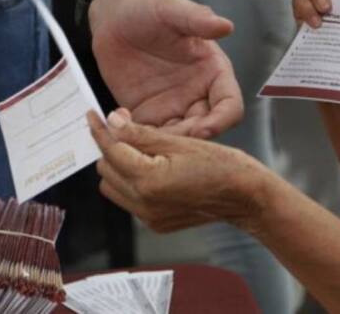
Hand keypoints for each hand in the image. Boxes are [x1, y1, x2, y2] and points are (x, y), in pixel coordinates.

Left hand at [89, 0, 243, 137]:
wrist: (115, 17)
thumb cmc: (150, 9)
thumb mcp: (173, 10)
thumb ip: (198, 19)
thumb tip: (225, 26)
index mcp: (214, 73)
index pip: (230, 106)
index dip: (221, 121)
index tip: (203, 130)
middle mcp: (198, 94)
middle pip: (205, 129)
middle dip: (188, 140)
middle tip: (164, 142)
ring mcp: (173, 107)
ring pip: (177, 139)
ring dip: (162, 145)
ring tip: (138, 138)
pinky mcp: (146, 115)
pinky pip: (148, 137)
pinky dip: (137, 140)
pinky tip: (118, 128)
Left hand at [89, 109, 267, 232]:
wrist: (245, 197)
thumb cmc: (223, 166)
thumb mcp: (182, 142)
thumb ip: (143, 134)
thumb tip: (113, 122)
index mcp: (149, 179)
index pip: (112, 150)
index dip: (101, 130)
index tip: (94, 116)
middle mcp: (144, 202)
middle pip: (106, 170)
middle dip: (112, 148)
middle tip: (126, 130)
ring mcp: (149, 216)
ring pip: (114, 187)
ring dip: (120, 167)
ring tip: (140, 150)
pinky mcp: (156, 222)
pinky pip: (130, 200)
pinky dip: (133, 182)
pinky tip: (153, 169)